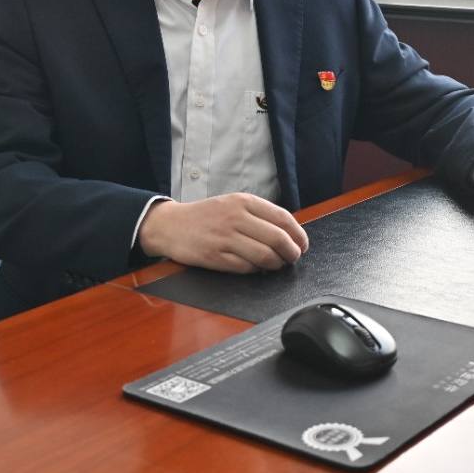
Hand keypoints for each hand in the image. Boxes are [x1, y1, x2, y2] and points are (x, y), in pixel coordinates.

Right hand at [137, 193, 309, 272]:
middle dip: (291, 252)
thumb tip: (288, 232)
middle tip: (293, 258)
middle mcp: (236, 217)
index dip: (298, 234)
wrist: (171, 225)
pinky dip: (257, 270)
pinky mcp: (215, 256)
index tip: (302, 244)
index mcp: (243, 201)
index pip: (282, 218)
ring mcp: (225, 238)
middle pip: (277, 238)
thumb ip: (257, 214)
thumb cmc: (206, 216)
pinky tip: (257, 268)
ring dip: (276, 264)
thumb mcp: (232, 203)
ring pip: (265, 256)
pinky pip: (246, 268)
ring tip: (277, 265)